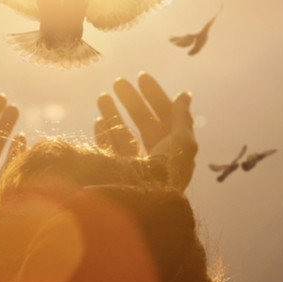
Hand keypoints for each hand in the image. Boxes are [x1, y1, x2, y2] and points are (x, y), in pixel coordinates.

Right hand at [94, 73, 196, 189]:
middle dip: (132, 101)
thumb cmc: (165, 174)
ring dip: (114, 113)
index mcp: (174, 152)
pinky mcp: (116, 175)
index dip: (156, 96)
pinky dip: (104, 133)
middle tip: (118, 81)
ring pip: (124, 134)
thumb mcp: (182, 143)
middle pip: (144, 123)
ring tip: (102, 95)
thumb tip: (184, 96)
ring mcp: (134, 167)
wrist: (142, 205)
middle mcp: (154, 159)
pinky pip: (109, 150)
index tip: (141, 77)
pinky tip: (98, 119)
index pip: (165, 117)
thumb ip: (182, 118)